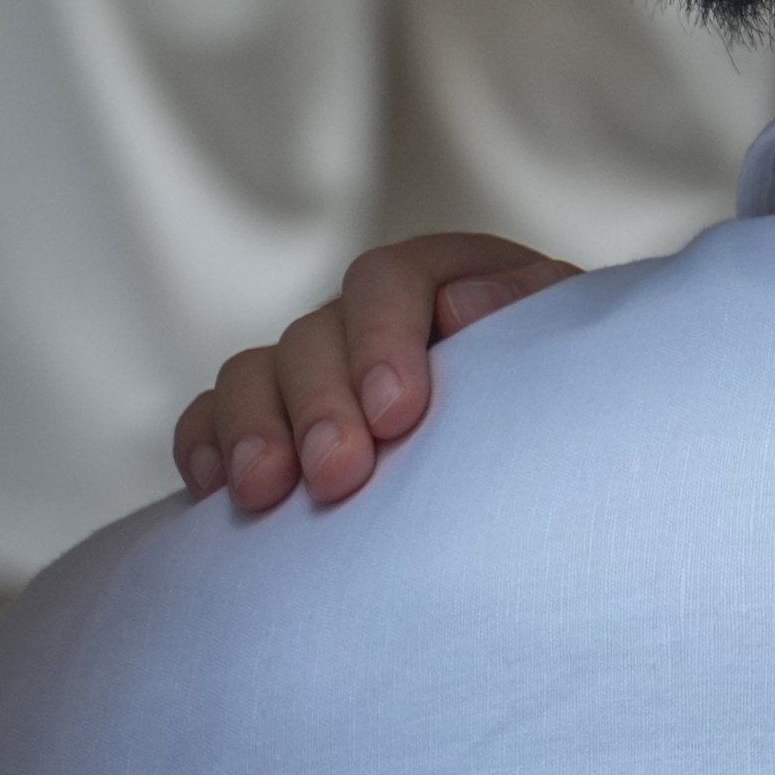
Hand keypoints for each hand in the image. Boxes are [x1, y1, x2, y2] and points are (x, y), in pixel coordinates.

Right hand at [172, 233, 579, 512]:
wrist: (546, 457)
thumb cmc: (565, 395)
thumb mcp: (568, 347)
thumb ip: (530, 313)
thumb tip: (464, 303)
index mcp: (443, 279)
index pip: (390, 279)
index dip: (383, 338)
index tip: (397, 414)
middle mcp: (367, 317)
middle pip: (315, 333)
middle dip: (320, 406)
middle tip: (338, 476)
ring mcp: (311, 368)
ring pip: (251, 372)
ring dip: (254, 431)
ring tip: (266, 495)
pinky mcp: (267, 421)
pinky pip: (209, 419)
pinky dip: (206, 446)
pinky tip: (217, 491)